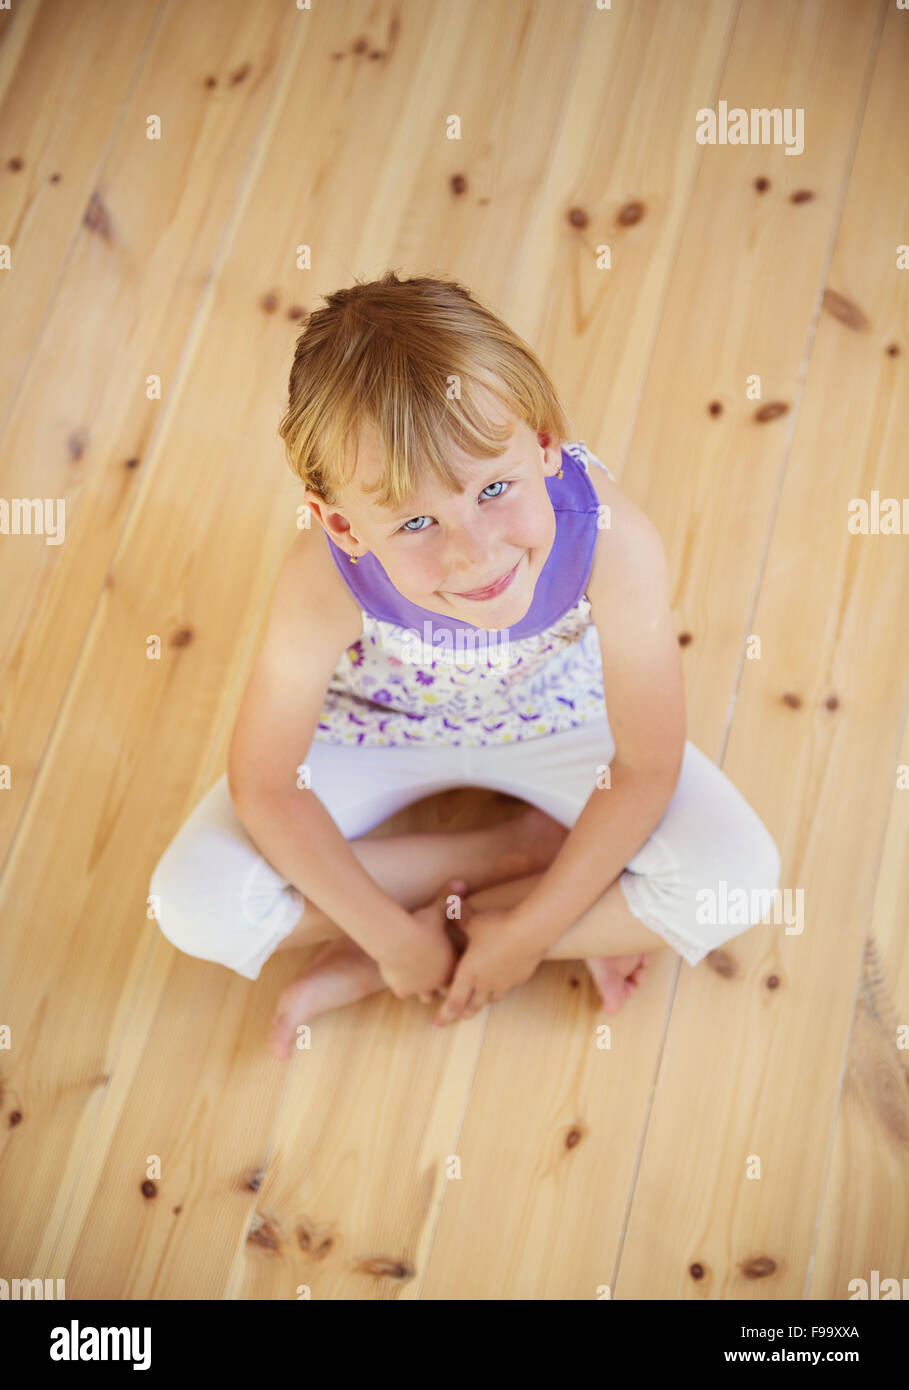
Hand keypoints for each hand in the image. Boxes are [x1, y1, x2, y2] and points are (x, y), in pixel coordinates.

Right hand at [377, 879, 467, 1001]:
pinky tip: (398, 978)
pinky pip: (403, 993)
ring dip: (423, 989)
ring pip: (426, 996)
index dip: (456, 969)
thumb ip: (449, 898)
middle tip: (441, 979)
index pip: (460, 974)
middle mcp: (438, 980)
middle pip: (446, 989)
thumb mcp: (437, 909)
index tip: (453, 965)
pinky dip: (401, 986)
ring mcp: (420, 987)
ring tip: (419, 982)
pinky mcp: (402, 989)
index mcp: (451, 964)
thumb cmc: (421, 923)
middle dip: (443, 984)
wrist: (399, 939)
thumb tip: (461, 881)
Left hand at [432, 901, 544, 1026]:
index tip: (435, 1025)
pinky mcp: (520, 977)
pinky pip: (507, 987)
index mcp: (469, 972)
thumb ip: (460, 916)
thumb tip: (451, 903)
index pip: (453, 1002)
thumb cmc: (496, 927)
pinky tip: (503, 980)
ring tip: (478, 1002)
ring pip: (490, 999)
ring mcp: (504, 982)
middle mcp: (485, 982)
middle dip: (462, 1013)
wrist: (530, 931)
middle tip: (457, 1017)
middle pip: (472, 1006)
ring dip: (482, 1002)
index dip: (443, 1015)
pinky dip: (500, 987)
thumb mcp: (474, 921)